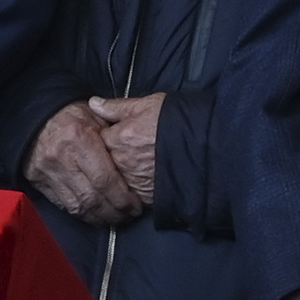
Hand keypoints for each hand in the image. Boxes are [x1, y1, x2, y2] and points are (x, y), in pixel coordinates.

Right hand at [23, 102, 141, 224]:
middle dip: (114, 213)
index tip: (135, 205)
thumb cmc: (68, 114)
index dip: (122, 198)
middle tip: (128, 215)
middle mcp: (62, 158)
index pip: (105, 179)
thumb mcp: (94, 115)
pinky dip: (81, 214)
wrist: (33, 115)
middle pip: (92, 198)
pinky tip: (94, 215)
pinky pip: (63, 205)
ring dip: (99, 218)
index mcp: (79, 138)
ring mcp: (48, 172)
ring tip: (114, 218)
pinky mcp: (38, 181)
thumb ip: (115, 134)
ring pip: (78, 207)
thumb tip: (136, 154)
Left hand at [87, 92, 166, 207]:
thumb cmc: (176, 121)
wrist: (205, 142)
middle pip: (106, 162)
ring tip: (140, 163)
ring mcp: (134, 181)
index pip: (98, 140)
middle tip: (131, 150)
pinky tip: (146, 176)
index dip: (107, 137)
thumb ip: (116, 107)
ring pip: (117, 180)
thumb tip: (94, 103)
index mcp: (118, 138)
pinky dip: (136, 187)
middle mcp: (123, 162)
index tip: (117, 136)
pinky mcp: (147, 195)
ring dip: (124, 173)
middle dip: (113, 156)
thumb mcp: (146, 105)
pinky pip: (133, 194)